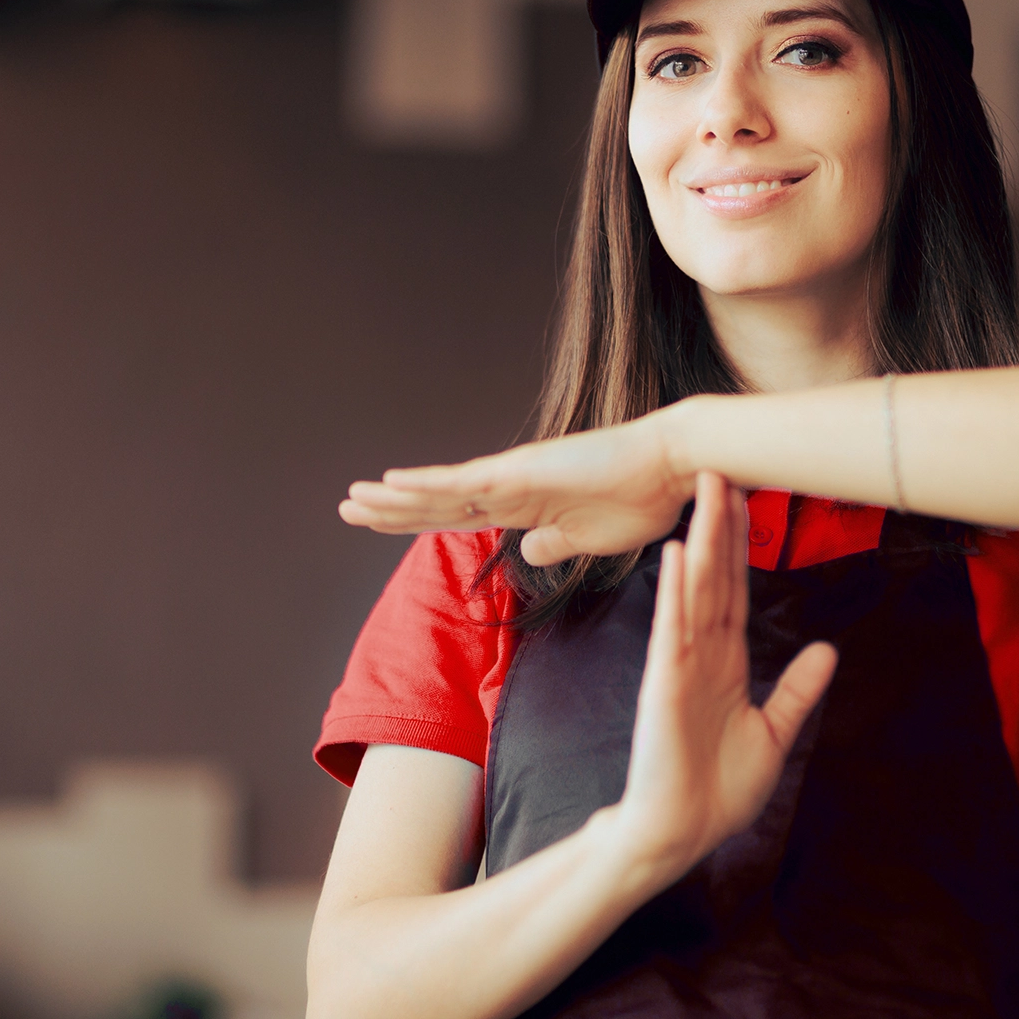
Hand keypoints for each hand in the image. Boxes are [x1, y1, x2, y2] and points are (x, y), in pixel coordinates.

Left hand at [339, 408, 700, 565]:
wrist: (671, 467)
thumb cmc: (641, 500)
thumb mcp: (589, 541)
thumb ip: (554, 545)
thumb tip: (525, 551)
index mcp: (526, 507)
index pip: (458, 518)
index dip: (418, 522)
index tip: (382, 524)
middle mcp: (510, 488)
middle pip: (437, 504)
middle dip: (390, 510)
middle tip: (347, 508)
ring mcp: (513, 477)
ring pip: (440, 492)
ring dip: (393, 498)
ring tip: (352, 498)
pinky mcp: (522, 472)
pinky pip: (464, 481)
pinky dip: (425, 483)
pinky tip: (391, 483)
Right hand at [603, 473, 837, 881]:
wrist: (681, 833)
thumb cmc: (718, 788)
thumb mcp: (773, 733)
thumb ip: (797, 690)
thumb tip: (829, 649)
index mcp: (726, 662)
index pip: (734, 590)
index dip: (739, 545)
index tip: (745, 499)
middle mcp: (702, 653)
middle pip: (714, 576)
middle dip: (719, 525)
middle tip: (722, 470)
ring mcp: (680, 665)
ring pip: (694, 591)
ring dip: (700, 541)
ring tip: (706, 493)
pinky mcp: (664, 684)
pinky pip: (671, 631)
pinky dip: (674, 593)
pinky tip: (676, 556)